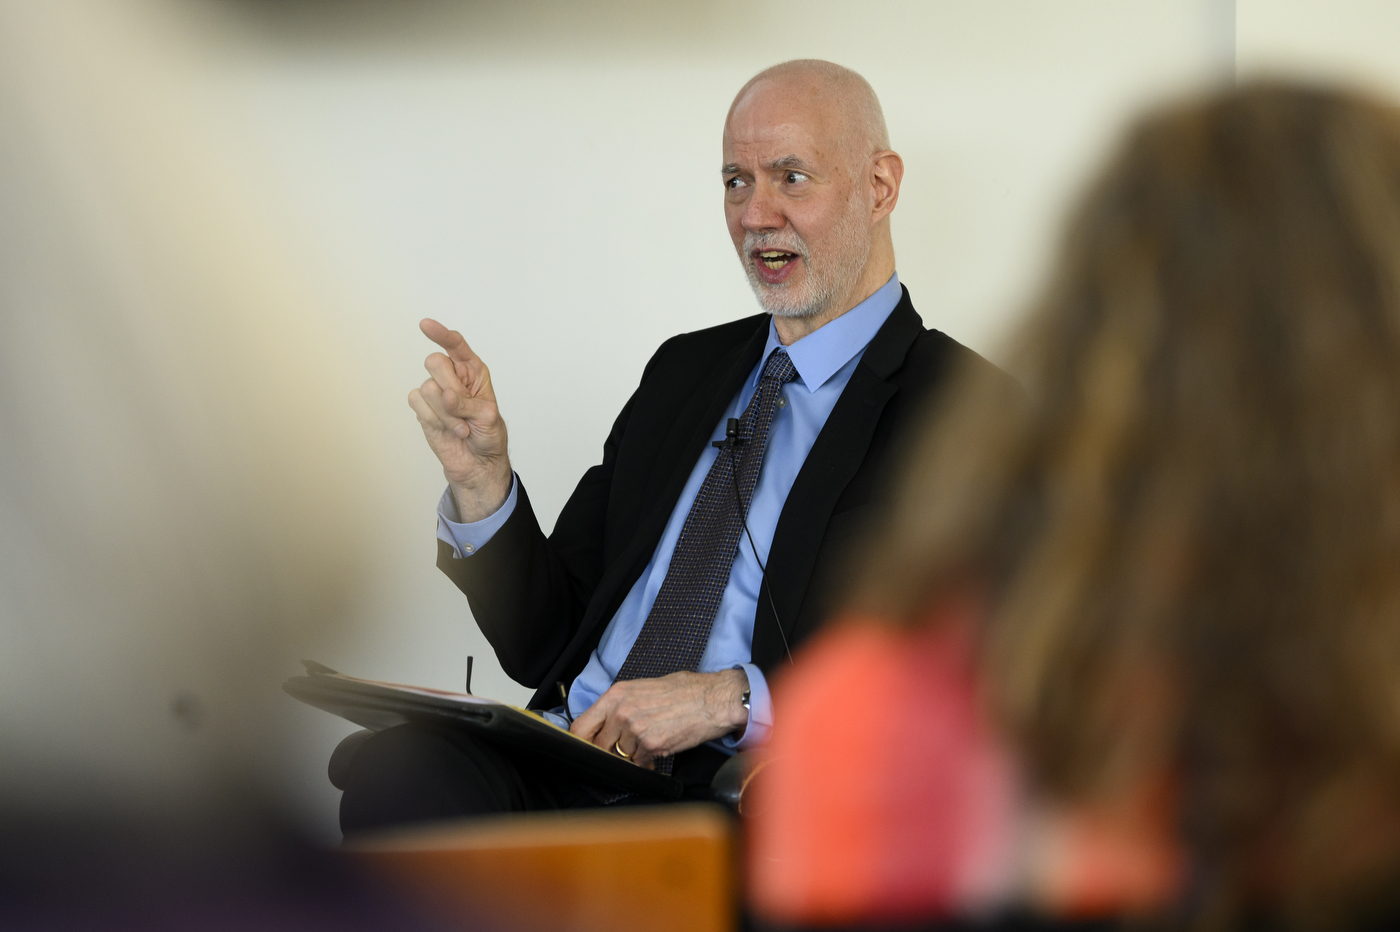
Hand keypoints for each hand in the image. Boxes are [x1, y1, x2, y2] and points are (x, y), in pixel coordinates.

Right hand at [408, 318, 511, 521]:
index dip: (441, 334)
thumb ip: (467, 403)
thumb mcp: (488, 417)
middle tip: (463, 408)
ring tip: (461, 427)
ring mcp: (435, 392)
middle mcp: (452, 377)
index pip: (455, 345)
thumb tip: (446, 396)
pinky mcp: (423, 408)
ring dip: (446, 413)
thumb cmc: (489, 435)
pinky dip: (433, 419)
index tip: (424, 325)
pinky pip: (416, 403)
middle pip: (435, 362)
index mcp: (473, 370)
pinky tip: (448, 429)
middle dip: (449, 387)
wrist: (478, 462)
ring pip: (427, 387)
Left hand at [570, 669, 748, 768]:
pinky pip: (640, 763)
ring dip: (633, 755)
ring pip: (621, 756)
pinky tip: (660, 746)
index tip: (587, 747)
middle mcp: (621, 712)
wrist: (712, 699)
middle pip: (599, 746)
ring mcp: (635, 730)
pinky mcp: (651, 746)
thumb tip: (605, 724)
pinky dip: (648, 761)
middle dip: (611, 750)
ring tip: (649, 742)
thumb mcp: (643, 688)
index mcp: (616, 695)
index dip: (582, 741)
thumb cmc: (683, 691)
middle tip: (627, 747)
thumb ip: (620, 705)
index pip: (580, 726)